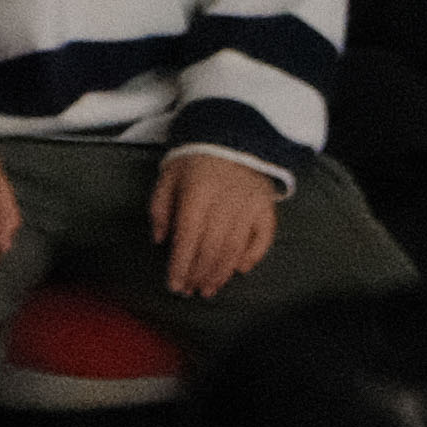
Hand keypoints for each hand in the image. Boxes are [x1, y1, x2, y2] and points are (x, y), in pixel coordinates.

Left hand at [154, 147, 281, 298]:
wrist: (231, 135)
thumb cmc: (194, 159)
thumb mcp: (168, 176)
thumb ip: (160, 207)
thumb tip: (160, 241)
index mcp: (198, 192)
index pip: (188, 237)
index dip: (181, 265)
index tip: (174, 285)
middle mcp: (226, 200)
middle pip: (212, 247)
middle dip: (199, 274)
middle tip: (190, 291)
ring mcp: (250, 204)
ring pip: (235, 247)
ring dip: (221, 273)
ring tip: (209, 289)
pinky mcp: (266, 206)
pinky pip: (263, 237)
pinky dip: (253, 256)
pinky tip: (239, 270)